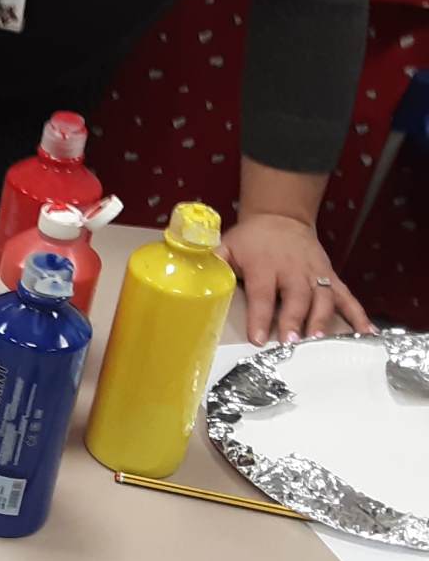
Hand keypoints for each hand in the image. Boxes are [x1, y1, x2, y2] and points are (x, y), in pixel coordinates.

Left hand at [220, 213, 372, 344]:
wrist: (281, 217)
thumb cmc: (251, 239)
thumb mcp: (228, 245)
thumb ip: (215, 261)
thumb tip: (194, 273)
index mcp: (265, 266)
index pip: (262, 294)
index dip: (260, 316)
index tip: (258, 338)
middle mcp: (293, 270)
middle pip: (296, 298)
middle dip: (294, 321)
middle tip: (291, 343)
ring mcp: (315, 274)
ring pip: (323, 299)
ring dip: (322, 321)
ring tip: (320, 342)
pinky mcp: (330, 277)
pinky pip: (347, 296)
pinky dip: (359, 314)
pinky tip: (366, 332)